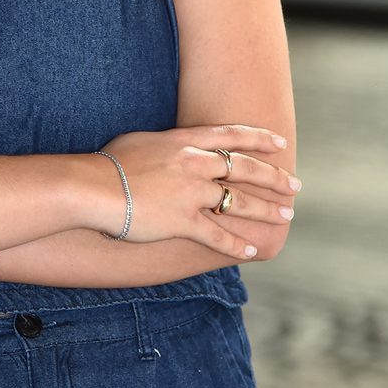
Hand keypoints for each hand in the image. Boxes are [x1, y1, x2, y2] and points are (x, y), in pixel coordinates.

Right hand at [99, 125, 299, 258]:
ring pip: (241, 202)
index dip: (259, 139)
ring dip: (267, 210)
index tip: (279, 143)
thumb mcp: (140, 141)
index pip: (230, 135)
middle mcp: (194, 164)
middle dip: (274, 177)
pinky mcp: (184, 222)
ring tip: (286, 216)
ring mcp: (191, 193)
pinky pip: (219, 236)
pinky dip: (238, 246)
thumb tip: (176, 145)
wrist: (92, 187)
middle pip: (245, 167)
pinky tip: (252, 251)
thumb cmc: (108, 162)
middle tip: (294, 185)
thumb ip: (166, 144)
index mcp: (183, 141)